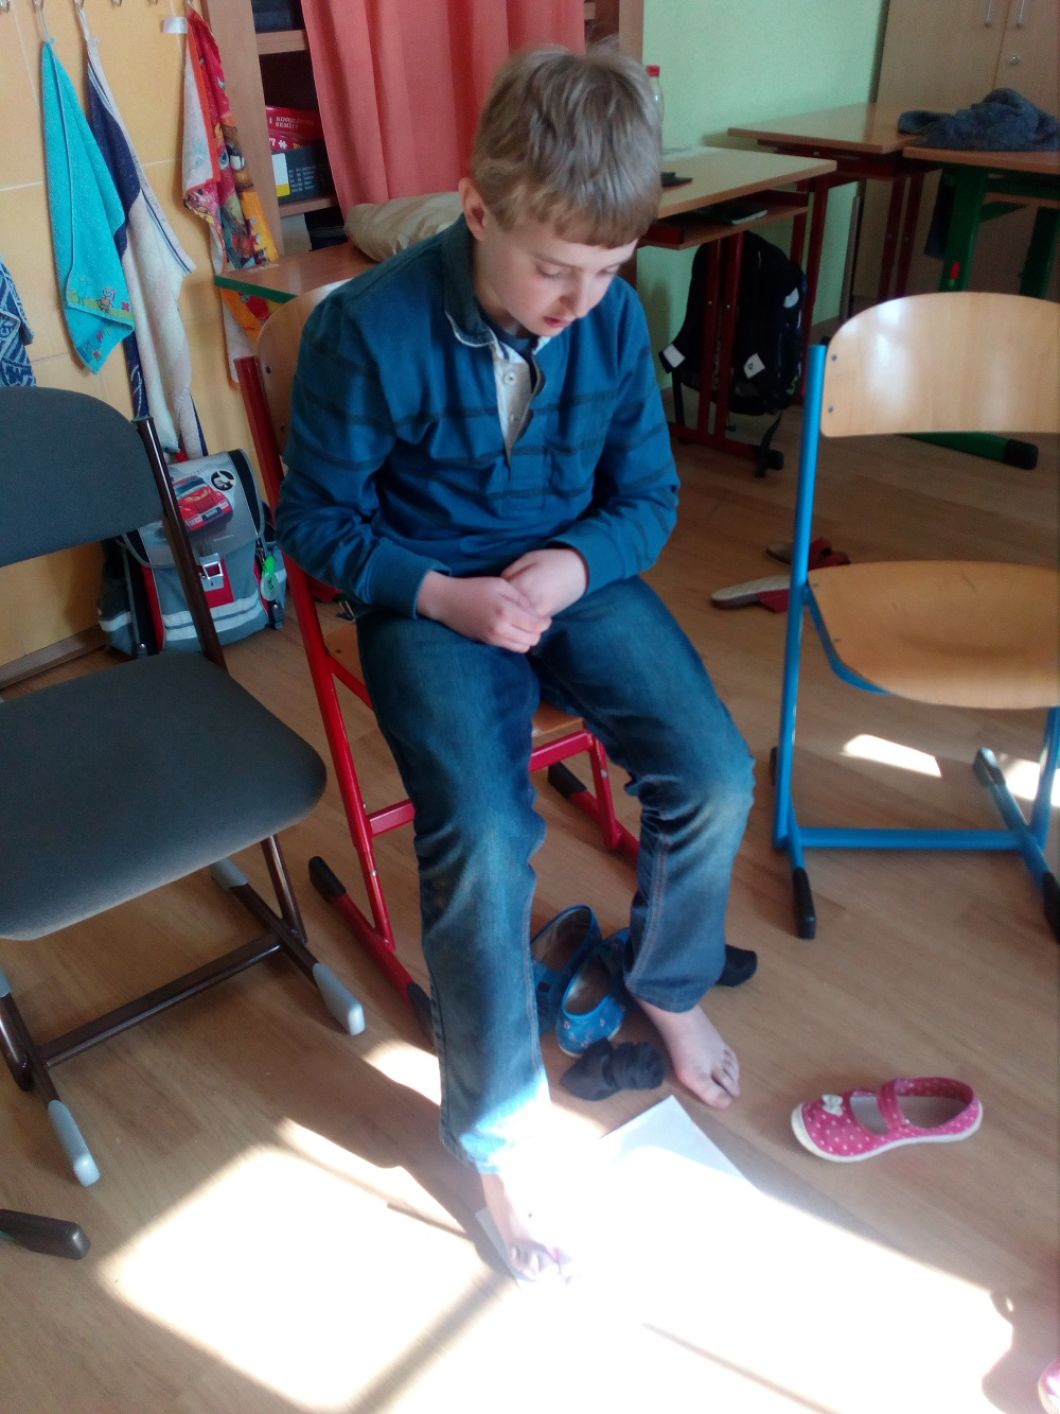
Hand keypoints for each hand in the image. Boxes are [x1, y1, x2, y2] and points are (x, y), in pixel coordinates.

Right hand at [416, 571, 550, 651]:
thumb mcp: (500, 584)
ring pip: (522, 648)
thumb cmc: (474, 588)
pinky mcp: (487, 643)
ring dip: (528, 639)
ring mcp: (493, 638)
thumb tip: (535, 611)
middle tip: (535, 622)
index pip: (535, 625)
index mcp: (505, 611)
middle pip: (532, 640)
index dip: (545, 622)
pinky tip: (513, 630)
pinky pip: (510, 648)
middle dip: (537, 632)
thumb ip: (520, 597)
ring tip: (524, 627)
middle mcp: (501, 629)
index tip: (545, 617)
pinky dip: (516, 642)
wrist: (447, 601)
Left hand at [500, 548, 587, 617]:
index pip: (499, 596)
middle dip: (503, 609)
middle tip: (501, 605)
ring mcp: (539, 609)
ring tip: (511, 610)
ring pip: (519, 619)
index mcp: (522, 582)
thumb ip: (510, 572)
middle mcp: (529, 599)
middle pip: (508, 611)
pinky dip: (524, 619)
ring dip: (513, 617)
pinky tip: (523, 612)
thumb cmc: (551, 560)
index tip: (495, 594)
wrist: (579, 569)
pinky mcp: (547, 615)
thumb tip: (499, 586)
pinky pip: (530, 622)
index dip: (495, 596)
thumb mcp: (527, 559)